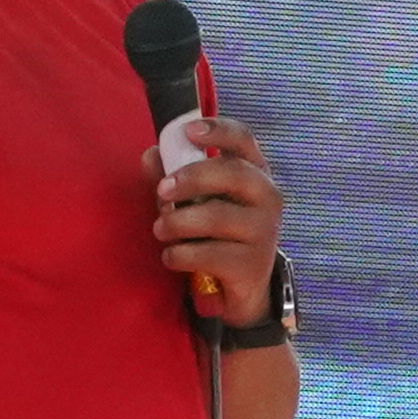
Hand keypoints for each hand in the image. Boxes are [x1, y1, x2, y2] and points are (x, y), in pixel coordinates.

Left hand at [147, 116, 284, 329]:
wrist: (242, 288)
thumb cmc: (216, 233)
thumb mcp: (196, 200)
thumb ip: (172, 176)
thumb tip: (150, 155)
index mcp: (255, 172)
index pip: (244, 140)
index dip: (218, 130)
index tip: (188, 131)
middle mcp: (268, 197)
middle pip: (232, 173)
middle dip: (191, 178)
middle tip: (161, 192)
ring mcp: (264, 232)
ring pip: (217, 217)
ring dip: (177, 222)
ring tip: (160, 230)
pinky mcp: (252, 265)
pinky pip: (209, 254)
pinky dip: (180, 254)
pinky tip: (171, 256)